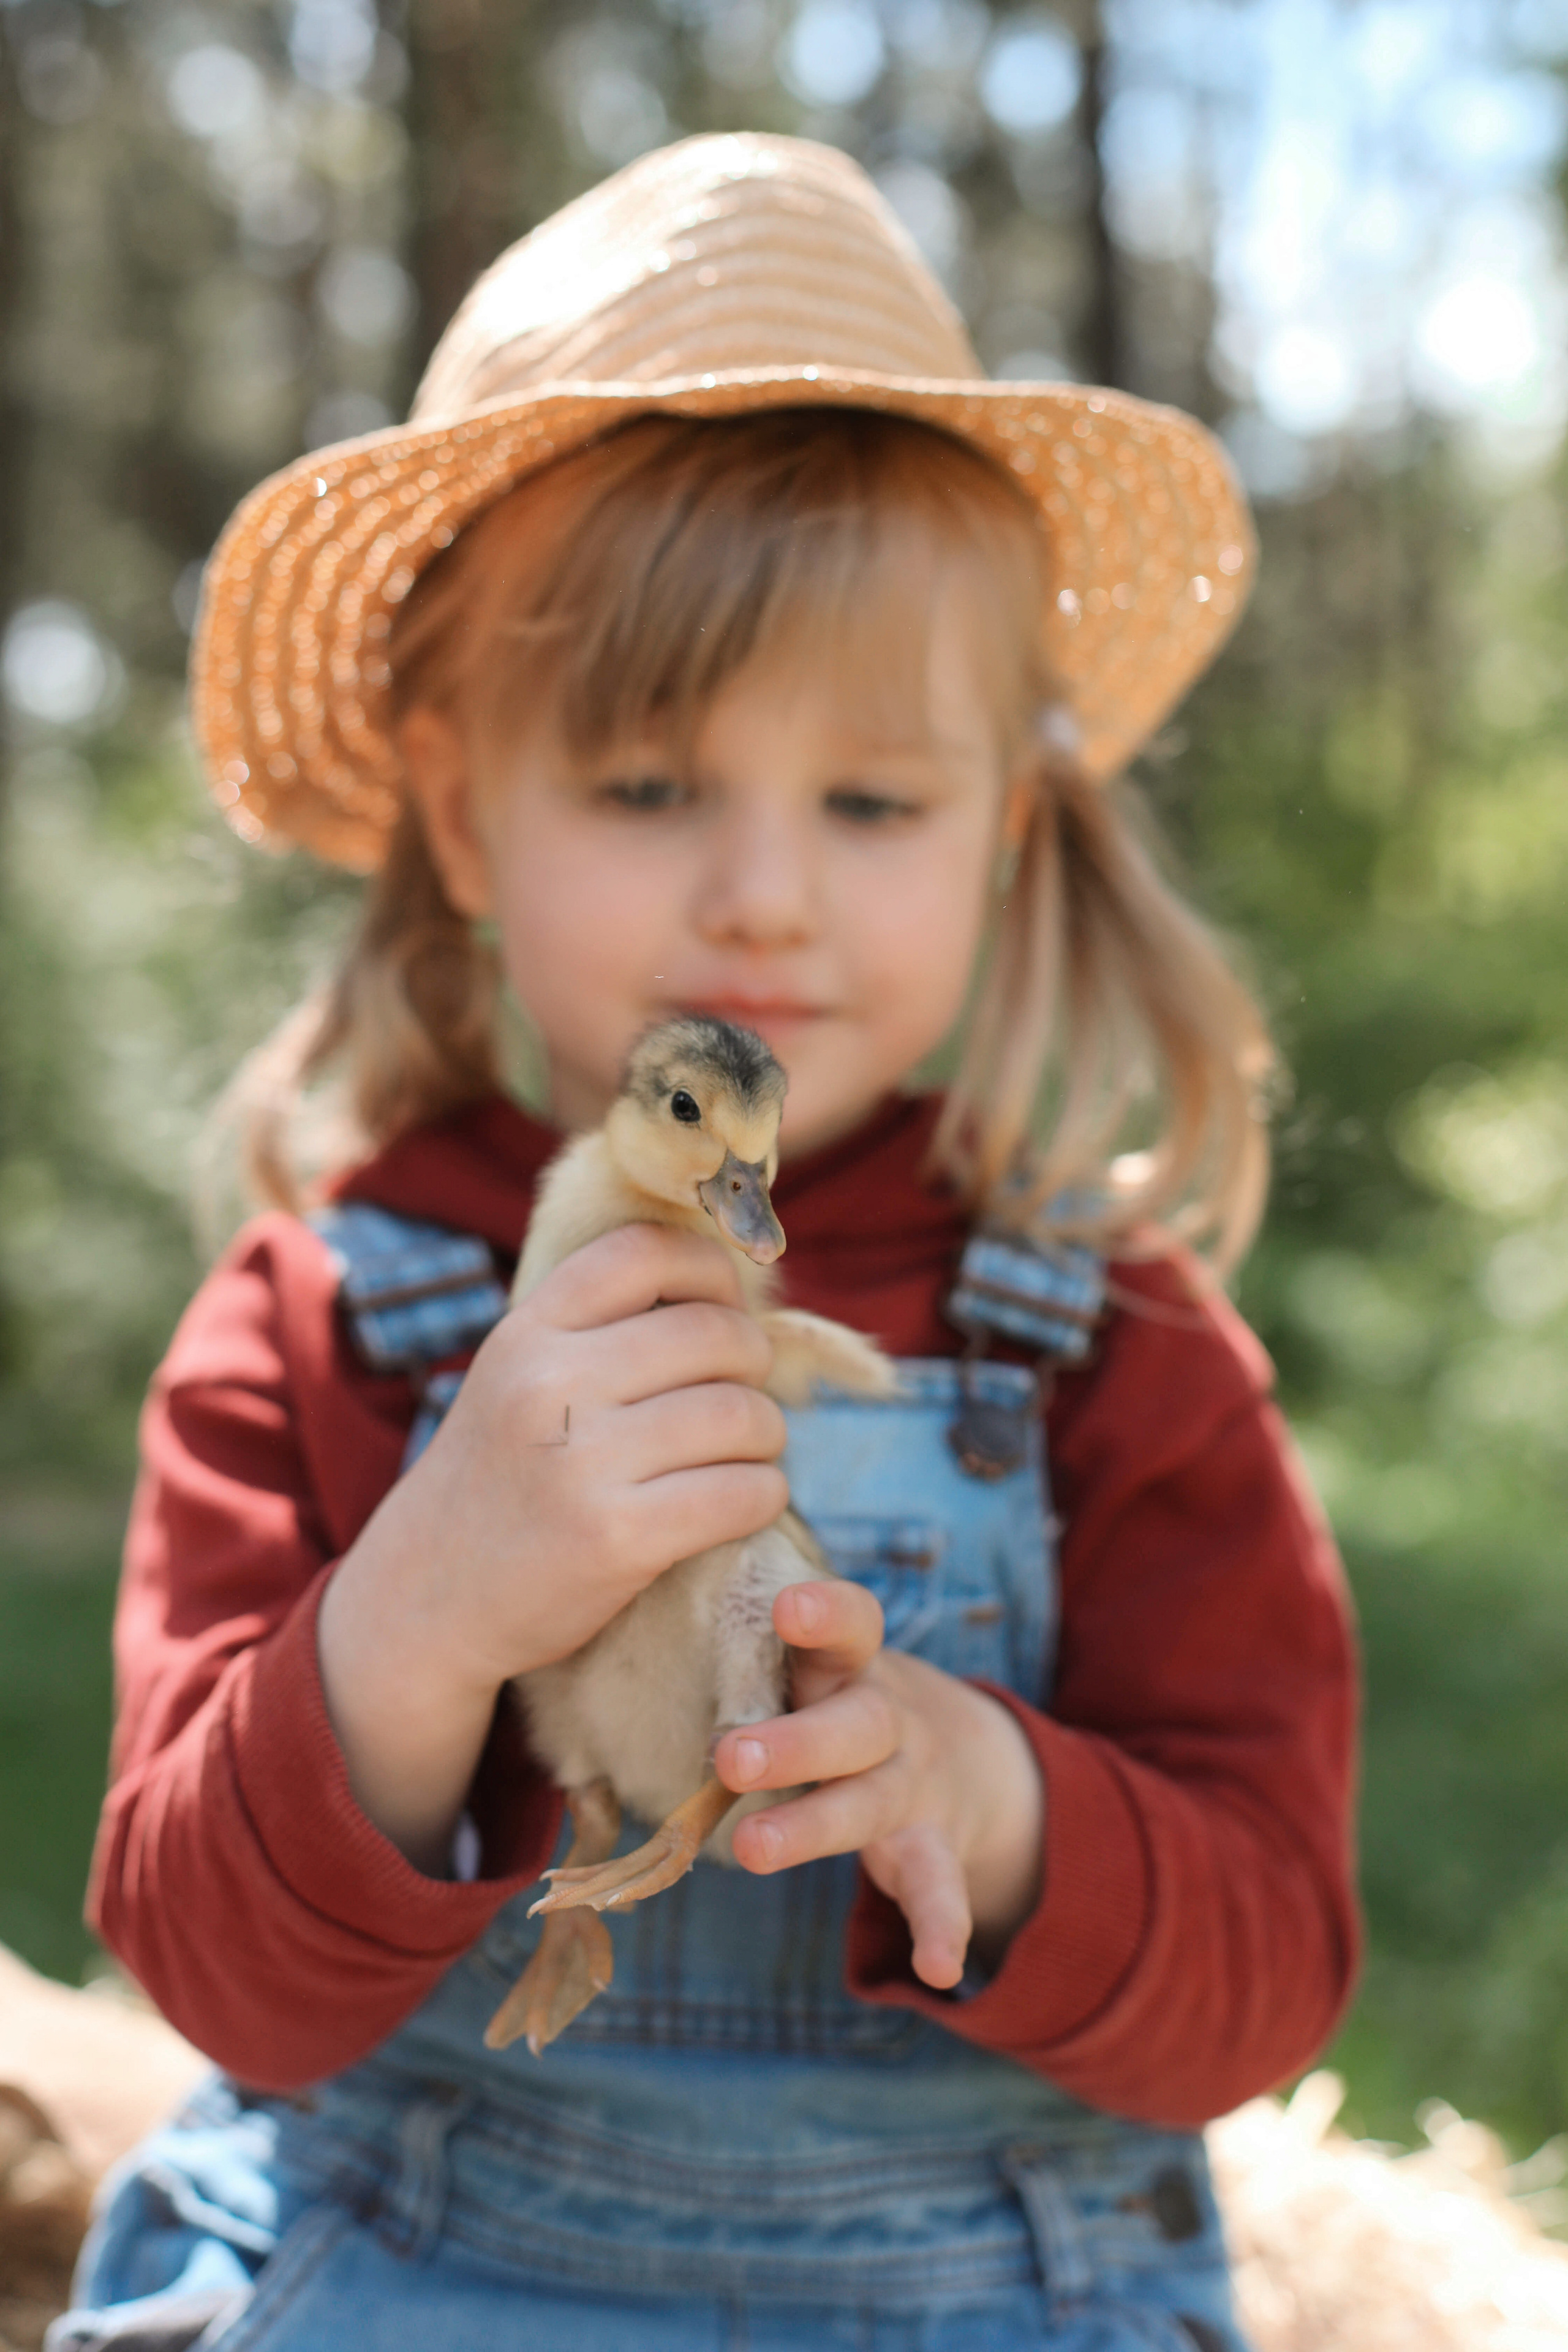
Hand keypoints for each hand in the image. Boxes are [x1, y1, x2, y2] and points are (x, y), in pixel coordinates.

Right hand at [318, 1225, 787, 1867]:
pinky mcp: (617, 1538)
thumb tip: (729, 1284)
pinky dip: (764, 1493)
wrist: (427, 1596)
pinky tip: (743, 1499)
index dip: (711, 1269)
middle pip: (716, 1334)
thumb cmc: (500, 1475)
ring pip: (743, 1415)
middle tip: (743, 1393)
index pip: (646, 1251)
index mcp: (527, 1332)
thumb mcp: (515, 1375)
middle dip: (755, 1363)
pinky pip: (743, 1492)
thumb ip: (594, 1326)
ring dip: (765, 1435)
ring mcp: (582, 1463)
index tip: (726, 1305)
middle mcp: (550, 1385)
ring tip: (745, 1452)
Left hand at [711, 1582, 1044, 1989]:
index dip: (824, 1613)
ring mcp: (913, 1783)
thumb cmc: (839, 1698)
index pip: (852, 1623)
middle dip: (796, 1741)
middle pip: (856, 1723)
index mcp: (852, 1664)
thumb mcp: (812, 1664)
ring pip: (871, 1801)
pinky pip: (939, 1886)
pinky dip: (941, 1926)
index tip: (785, 1606)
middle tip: (729, 1757)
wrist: (963, 1755)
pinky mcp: (931, 1846)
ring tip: (753, 1851)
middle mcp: (888, 1718)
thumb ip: (743, 1653)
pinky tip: (937, 1969)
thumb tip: (600, 1633)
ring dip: (815, 1827)